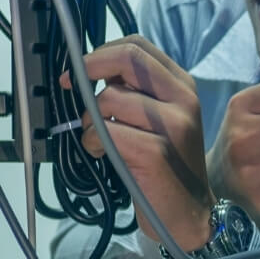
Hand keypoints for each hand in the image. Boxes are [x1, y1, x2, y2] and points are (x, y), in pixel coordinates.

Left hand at [59, 35, 214, 254]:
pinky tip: (102, 154)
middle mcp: (183, 99)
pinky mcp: (157, 152)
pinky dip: (94, 142)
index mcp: (182, 85)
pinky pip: (108, 133)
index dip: (102, 52)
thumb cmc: (165, 165)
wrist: (188, 212)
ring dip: (91, 120)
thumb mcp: (157, 118)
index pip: (138, 46)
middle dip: (90, 68)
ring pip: (110, 99)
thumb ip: (136, 91)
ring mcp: (174, 125)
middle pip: (128, 59)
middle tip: (70, 85)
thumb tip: (92, 69)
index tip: (81, 68)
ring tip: (99, 139)